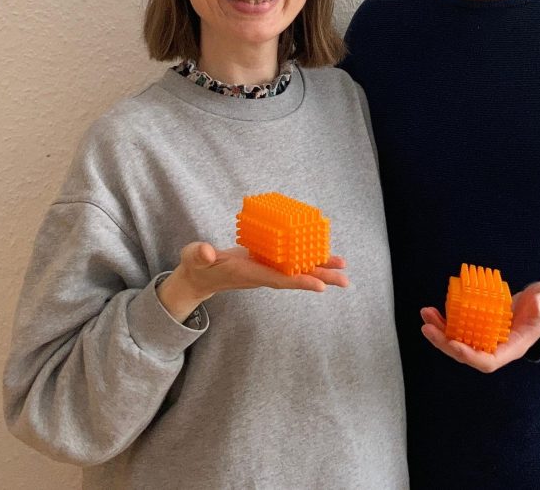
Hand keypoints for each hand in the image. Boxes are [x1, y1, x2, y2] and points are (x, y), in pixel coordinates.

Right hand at [158, 242, 347, 320]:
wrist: (200, 274)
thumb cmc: (198, 265)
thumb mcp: (194, 257)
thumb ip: (199, 255)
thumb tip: (207, 253)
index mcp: (248, 273)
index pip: (277, 280)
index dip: (299, 282)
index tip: (320, 286)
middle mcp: (262, 274)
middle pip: (295, 278)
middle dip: (320, 278)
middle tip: (345, 280)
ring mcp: (266, 268)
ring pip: (297, 269)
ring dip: (320, 268)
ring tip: (342, 266)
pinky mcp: (267, 261)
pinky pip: (291, 260)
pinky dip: (307, 256)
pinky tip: (322, 253)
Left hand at [419, 281, 539, 372]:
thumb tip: (536, 305)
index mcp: (512, 347)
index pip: (488, 362)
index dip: (470, 356)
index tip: (454, 344)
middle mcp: (496, 346)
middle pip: (466, 353)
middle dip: (445, 343)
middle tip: (427, 328)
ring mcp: (486, 336)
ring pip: (458, 340)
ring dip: (440, 330)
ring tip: (426, 314)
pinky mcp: (480, 324)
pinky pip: (459, 327)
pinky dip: (445, 320)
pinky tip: (434, 310)